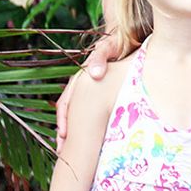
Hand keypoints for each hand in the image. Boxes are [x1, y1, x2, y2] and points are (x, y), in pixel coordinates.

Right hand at [55, 33, 119, 152]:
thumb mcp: (107, 48)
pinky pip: (90, 114)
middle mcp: (82, 87)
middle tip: (62, 152)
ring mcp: (91, 91)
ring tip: (70, 152)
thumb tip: (96, 74)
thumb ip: (100, 58)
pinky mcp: (101, 95)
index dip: (64, 119)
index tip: (63, 135)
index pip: (66, 102)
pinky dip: (87, 127)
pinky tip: (89, 140)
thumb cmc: (116, 43)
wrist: (127, 38)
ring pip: (79, 115)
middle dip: (65, 132)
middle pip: (69, 113)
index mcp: (80, 79)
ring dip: (74, 133)